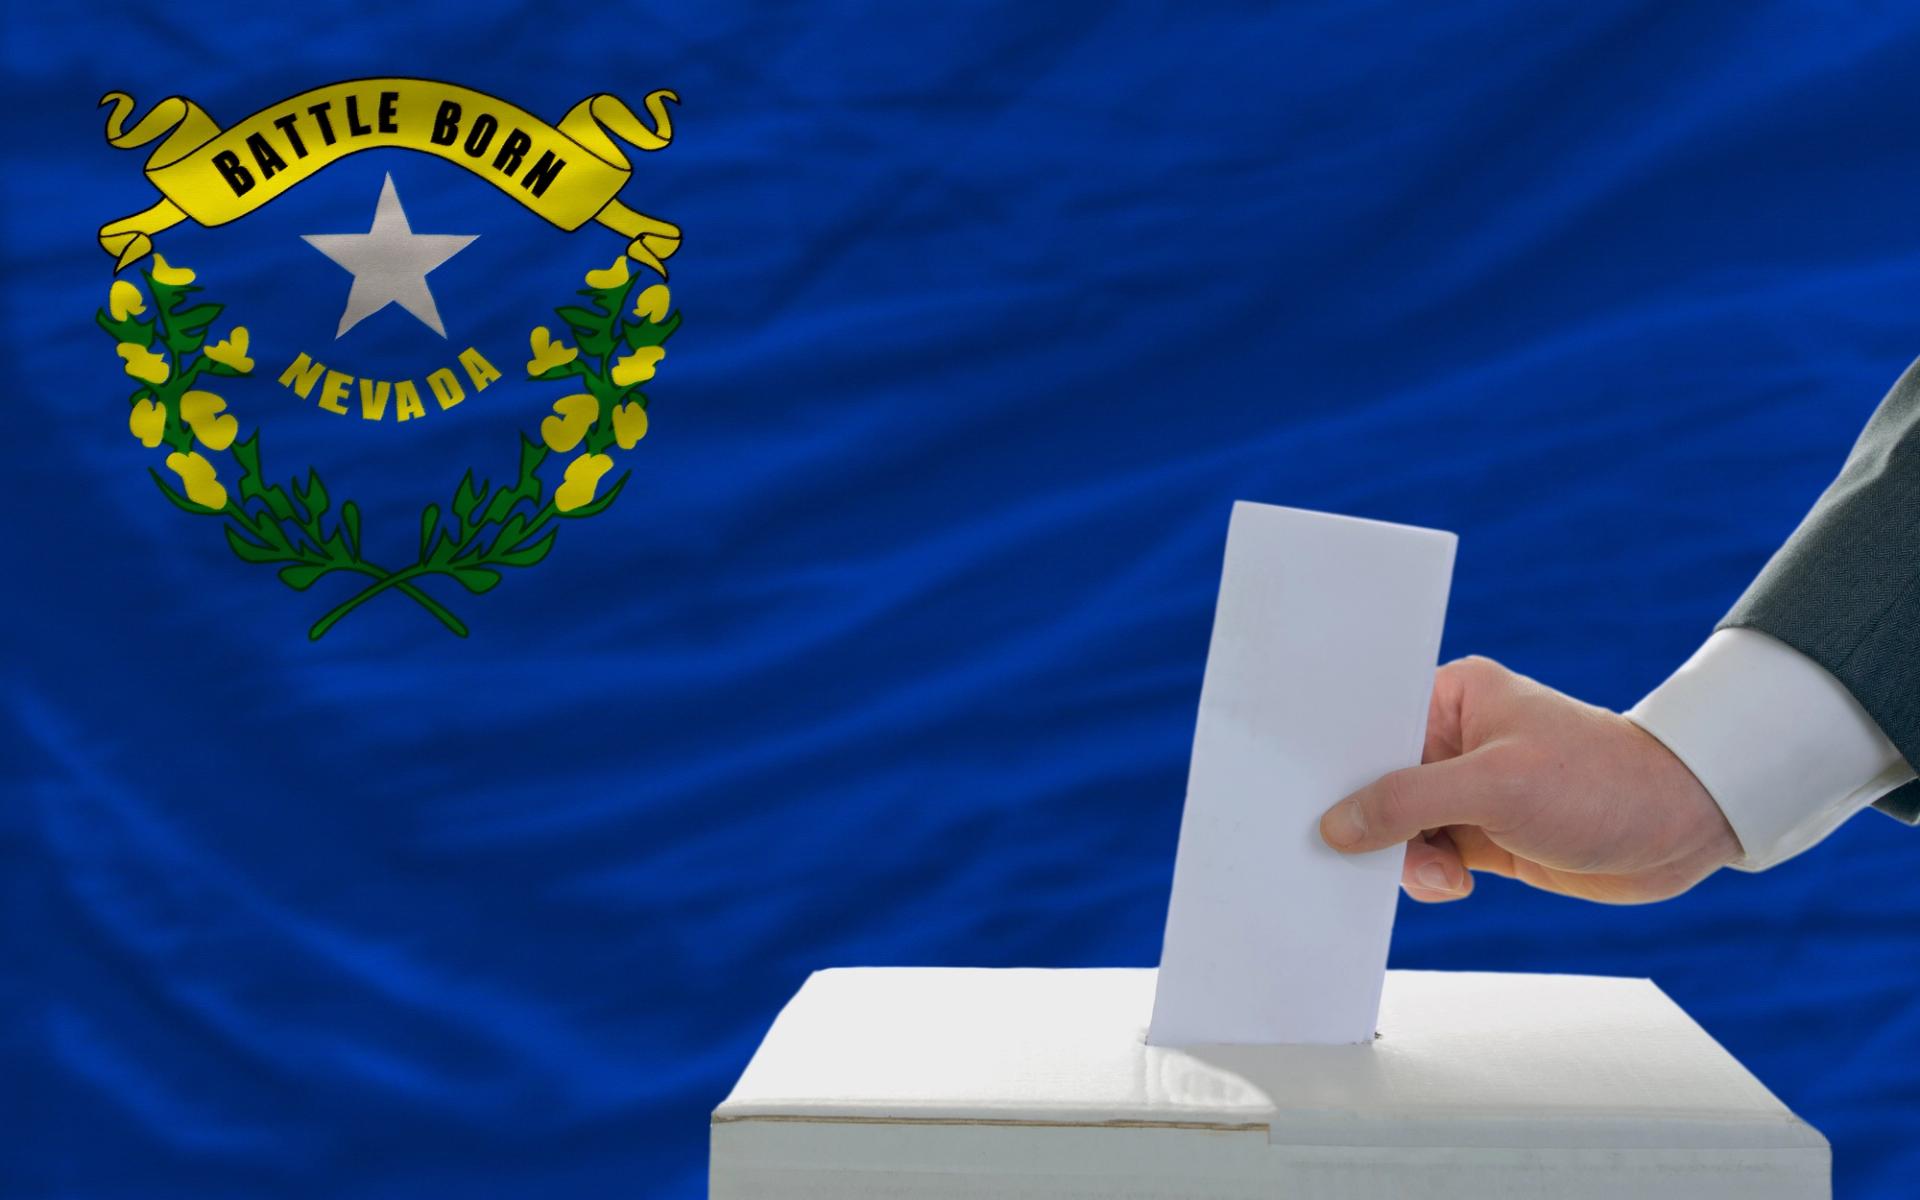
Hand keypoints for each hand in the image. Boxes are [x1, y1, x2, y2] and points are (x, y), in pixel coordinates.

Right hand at [1318, 656, 1742, 903]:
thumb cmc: (1603, 781)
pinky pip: (1428, 857)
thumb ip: (1407, 803)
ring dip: (1407, 859)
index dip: (1337, 766)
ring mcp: (1468, 790)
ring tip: (1444, 873)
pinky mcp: (1484, 834)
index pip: (1369, 726)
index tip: (1312, 803)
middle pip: (1376, 784)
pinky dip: (1429, 877)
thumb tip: (1338, 825)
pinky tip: (1456, 883)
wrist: (1683, 826)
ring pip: (1398, 830)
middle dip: (1372, 824)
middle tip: (1374, 853)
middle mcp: (1453, 740)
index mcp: (1451, 697)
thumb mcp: (1495, 786)